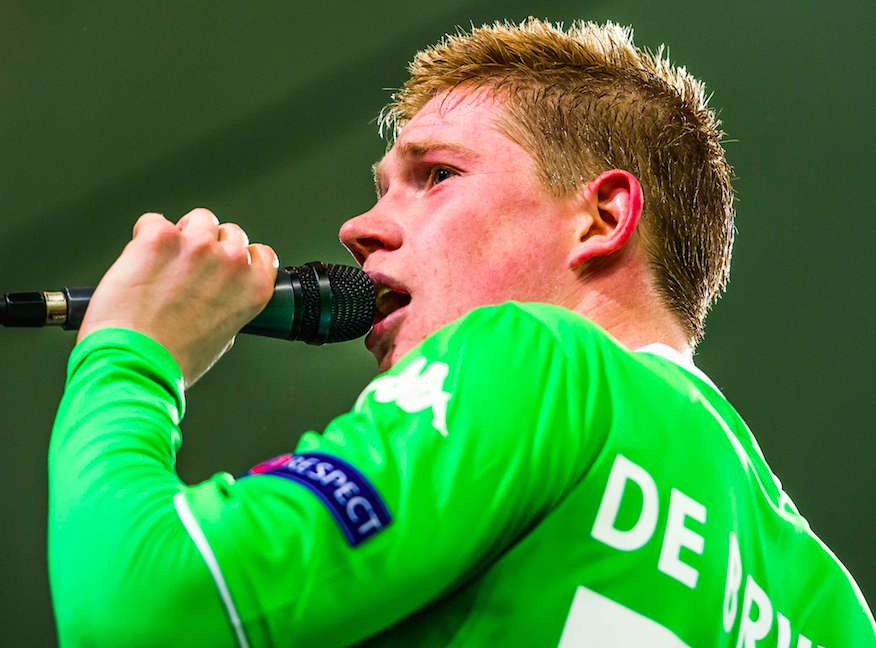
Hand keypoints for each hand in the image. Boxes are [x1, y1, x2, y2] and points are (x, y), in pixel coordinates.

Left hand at [77, 208, 278, 387]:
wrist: (134, 363)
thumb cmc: (173, 362)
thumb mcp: (220, 340)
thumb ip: (227, 309)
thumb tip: (216, 300)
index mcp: (253, 289)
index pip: (262, 254)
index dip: (241, 257)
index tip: (226, 264)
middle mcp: (231, 262)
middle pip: (231, 232)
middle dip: (211, 246)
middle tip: (187, 269)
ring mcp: (196, 246)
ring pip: (198, 219)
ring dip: (183, 235)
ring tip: (163, 262)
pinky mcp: (160, 238)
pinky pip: (154, 221)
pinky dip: (145, 237)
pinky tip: (140, 261)